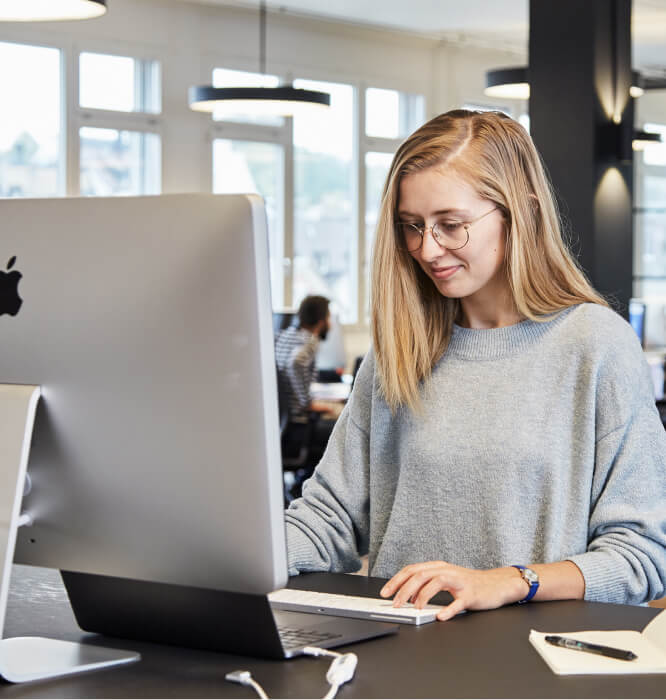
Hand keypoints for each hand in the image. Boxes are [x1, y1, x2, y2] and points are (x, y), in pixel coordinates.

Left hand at [379, 561, 525, 620]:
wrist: (497, 584)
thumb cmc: (468, 584)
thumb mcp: (445, 579)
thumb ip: (427, 585)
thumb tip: (406, 596)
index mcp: (438, 567)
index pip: (412, 570)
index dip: (397, 580)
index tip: (385, 592)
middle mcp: (447, 571)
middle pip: (420, 575)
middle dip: (404, 589)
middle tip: (395, 604)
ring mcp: (459, 581)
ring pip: (436, 583)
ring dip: (422, 596)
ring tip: (413, 608)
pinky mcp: (471, 594)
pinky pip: (458, 602)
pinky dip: (448, 610)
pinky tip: (440, 616)